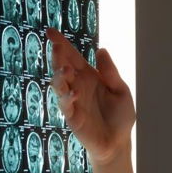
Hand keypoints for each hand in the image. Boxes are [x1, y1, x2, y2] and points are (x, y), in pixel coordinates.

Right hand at [47, 28, 135, 166]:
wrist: (118, 142)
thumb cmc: (120, 117)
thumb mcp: (120, 91)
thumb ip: (111, 73)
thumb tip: (101, 50)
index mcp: (90, 77)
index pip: (73, 57)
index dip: (62, 44)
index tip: (50, 31)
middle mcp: (78, 86)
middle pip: (63, 67)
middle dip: (58, 56)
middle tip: (57, 45)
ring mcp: (73, 100)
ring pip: (59, 84)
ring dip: (60, 75)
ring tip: (67, 69)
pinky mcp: (72, 116)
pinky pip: (65, 104)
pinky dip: (68, 97)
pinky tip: (74, 92)